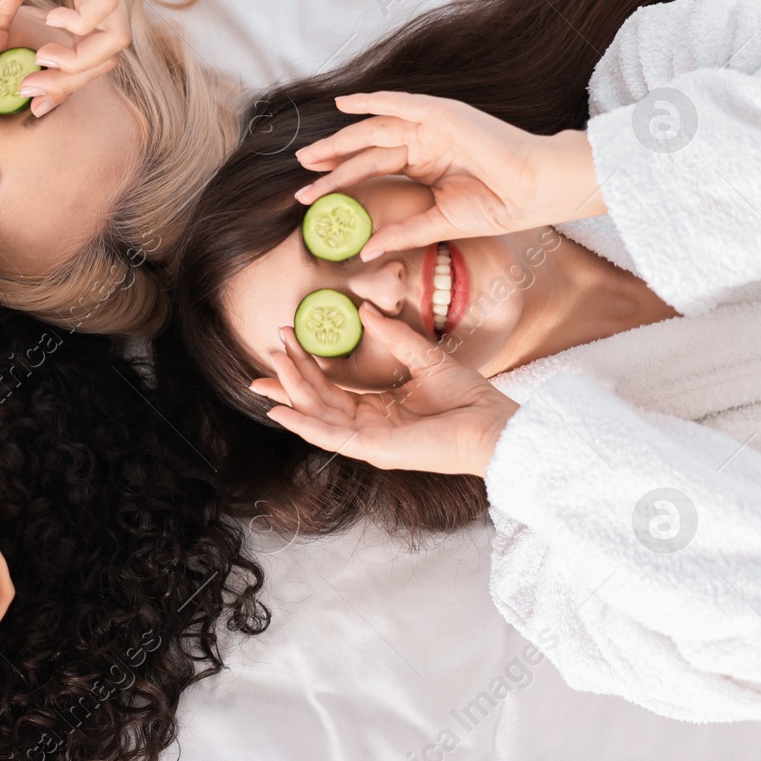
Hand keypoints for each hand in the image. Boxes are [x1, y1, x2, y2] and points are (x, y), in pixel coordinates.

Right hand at [0, 0, 130, 115]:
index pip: (94, 54)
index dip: (67, 85)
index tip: (33, 103)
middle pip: (108, 57)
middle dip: (69, 84)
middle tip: (31, 92)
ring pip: (116, 42)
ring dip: (78, 63)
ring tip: (43, 60)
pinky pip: (107, 9)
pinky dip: (81, 26)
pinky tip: (51, 19)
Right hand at [250, 303, 519, 476]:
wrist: (494, 424)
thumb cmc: (470, 399)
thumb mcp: (425, 358)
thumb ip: (394, 337)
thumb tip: (365, 311)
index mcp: (380, 409)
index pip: (332, 387)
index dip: (307, 365)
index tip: (287, 339)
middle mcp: (369, 427)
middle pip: (318, 401)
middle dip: (290, 377)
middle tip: (269, 351)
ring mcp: (370, 440)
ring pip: (318, 415)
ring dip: (291, 392)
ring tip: (266, 372)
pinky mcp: (376, 449)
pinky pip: (331, 437)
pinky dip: (303, 425)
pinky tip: (279, 411)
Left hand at [293, 92, 607, 259]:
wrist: (536, 190)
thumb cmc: (500, 205)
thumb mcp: (441, 221)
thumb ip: (403, 231)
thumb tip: (367, 251)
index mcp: (425, 164)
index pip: (372, 169)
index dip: (340, 179)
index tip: (310, 196)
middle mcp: (424, 141)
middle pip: (367, 147)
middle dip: (332, 159)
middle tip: (301, 169)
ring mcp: (433, 125)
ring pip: (375, 129)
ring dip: (341, 139)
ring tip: (310, 153)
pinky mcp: (443, 114)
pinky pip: (400, 103)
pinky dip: (373, 100)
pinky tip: (345, 104)